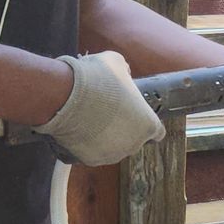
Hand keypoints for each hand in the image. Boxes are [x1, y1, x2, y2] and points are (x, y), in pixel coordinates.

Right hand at [43, 51, 164, 165]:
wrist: (67, 96)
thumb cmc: (98, 78)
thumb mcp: (117, 63)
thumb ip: (125, 72)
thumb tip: (123, 73)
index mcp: (148, 125)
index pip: (156, 132)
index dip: (145, 123)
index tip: (134, 115)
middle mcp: (134, 145)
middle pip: (132, 140)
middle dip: (122, 129)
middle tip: (107, 112)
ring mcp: (112, 155)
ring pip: (111, 148)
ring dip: (104, 137)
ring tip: (89, 118)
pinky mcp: (91, 160)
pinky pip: (91, 152)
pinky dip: (86, 143)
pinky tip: (78, 128)